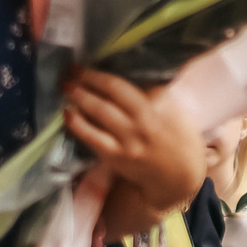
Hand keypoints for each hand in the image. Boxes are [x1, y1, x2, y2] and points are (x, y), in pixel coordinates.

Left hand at [63, 68, 203, 224]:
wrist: (178, 180)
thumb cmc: (180, 142)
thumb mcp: (176, 111)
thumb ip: (154, 95)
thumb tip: (124, 80)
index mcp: (161, 104)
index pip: (128, 84)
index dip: (102, 73)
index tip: (88, 66)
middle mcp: (144, 120)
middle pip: (111, 91)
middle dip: (88, 78)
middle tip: (71, 70)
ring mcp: (129, 139)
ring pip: (99, 111)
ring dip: (79, 96)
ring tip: (65, 86)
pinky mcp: (116, 157)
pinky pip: (92, 137)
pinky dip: (77, 124)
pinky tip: (67, 114)